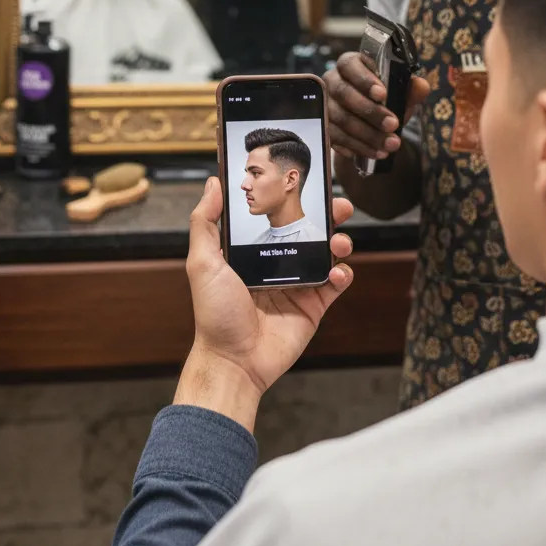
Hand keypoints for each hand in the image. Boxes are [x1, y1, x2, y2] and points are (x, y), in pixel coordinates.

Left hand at [175, 177, 354, 430]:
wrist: (234, 361)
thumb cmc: (214, 315)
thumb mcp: (202, 263)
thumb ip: (205, 222)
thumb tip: (213, 184)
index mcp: (251, 252)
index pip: (275, 218)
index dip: (292, 201)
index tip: (304, 185)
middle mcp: (275, 264)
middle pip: (308, 232)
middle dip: (327, 216)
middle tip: (339, 206)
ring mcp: (296, 285)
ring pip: (325, 254)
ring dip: (339, 241)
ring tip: (339, 241)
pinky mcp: (312, 306)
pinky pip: (335, 284)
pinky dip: (343, 274)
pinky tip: (337, 271)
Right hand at [325, 51, 429, 161]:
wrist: (371, 124)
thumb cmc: (385, 100)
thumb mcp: (400, 93)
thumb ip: (410, 89)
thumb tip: (422, 86)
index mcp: (350, 64)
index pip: (350, 65)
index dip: (364, 79)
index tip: (383, 94)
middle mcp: (332, 80)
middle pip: (344, 94)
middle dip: (370, 112)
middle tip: (393, 125)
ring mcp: (324, 104)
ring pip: (340, 119)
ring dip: (367, 134)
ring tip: (390, 144)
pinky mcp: (323, 126)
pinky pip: (336, 137)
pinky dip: (358, 147)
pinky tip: (376, 152)